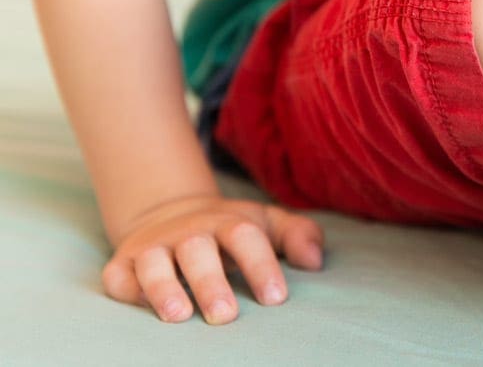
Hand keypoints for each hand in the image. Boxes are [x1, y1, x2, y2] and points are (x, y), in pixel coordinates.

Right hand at [101, 195, 323, 323]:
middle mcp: (190, 232)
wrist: (173, 214)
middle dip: (211, 283)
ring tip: (179, 316)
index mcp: (228, 222)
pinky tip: (138, 307)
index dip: (262, 266)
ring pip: (154, 262)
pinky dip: (125, 290)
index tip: (276, 299)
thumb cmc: (232, 232)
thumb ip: (298, 236)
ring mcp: (154, 247)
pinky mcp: (123, 263)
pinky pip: (118, 275)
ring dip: (163, 288)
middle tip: (226, 316)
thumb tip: (315, 261)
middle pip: (198, 250)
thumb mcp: (269, 225)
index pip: (246, 237)